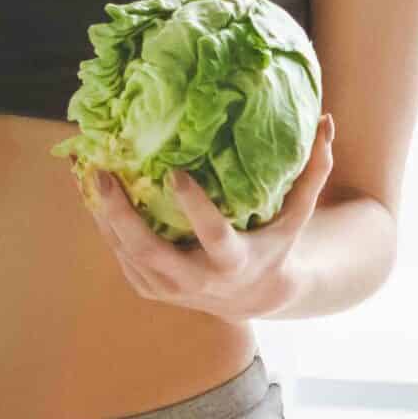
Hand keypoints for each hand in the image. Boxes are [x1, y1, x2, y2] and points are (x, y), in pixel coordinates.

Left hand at [81, 114, 337, 323]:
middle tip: (104, 175)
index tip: (173, 171)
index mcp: (234, 260)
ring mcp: (170, 290)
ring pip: (128, 256)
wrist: (255, 297)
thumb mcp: (299, 214)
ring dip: (105, 218)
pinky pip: (120, 259)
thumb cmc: (276, 243)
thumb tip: (328, 121)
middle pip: (152, 253)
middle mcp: (198, 282)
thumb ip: (313, 171)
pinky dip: (105, 229)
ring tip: (89, 175)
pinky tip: (92, 197)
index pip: (213, 235)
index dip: (194, 207)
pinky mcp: (151, 291)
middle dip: (123, 216)